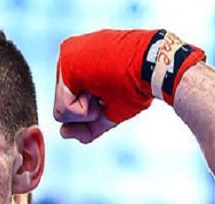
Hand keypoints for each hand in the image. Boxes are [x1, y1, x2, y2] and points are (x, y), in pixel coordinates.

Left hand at [54, 29, 204, 142]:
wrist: (154, 67)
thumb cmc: (137, 85)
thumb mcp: (110, 109)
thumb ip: (87, 125)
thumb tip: (63, 133)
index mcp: (78, 65)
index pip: (70, 105)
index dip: (91, 111)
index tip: (110, 92)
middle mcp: (68, 58)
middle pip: (63, 110)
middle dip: (88, 112)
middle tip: (109, 90)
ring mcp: (64, 58)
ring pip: (61, 111)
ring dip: (87, 111)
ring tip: (106, 88)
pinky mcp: (65, 63)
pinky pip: (63, 109)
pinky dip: (84, 111)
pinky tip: (98, 91)